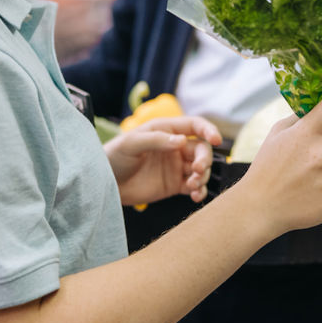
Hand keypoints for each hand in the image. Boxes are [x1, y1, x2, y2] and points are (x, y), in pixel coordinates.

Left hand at [104, 116, 222, 206]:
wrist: (105, 183)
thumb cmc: (114, 156)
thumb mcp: (131, 144)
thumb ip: (156, 140)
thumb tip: (181, 141)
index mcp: (166, 130)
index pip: (194, 126)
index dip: (208, 130)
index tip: (216, 140)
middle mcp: (175, 147)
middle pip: (201, 149)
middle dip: (204, 159)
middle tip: (197, 170)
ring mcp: (176, 166)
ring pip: (201, 169)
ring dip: (203, 176)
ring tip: (192, 186)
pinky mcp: (175, 185)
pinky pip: (194, 187)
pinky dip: (200, 191)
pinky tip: (195, 196)